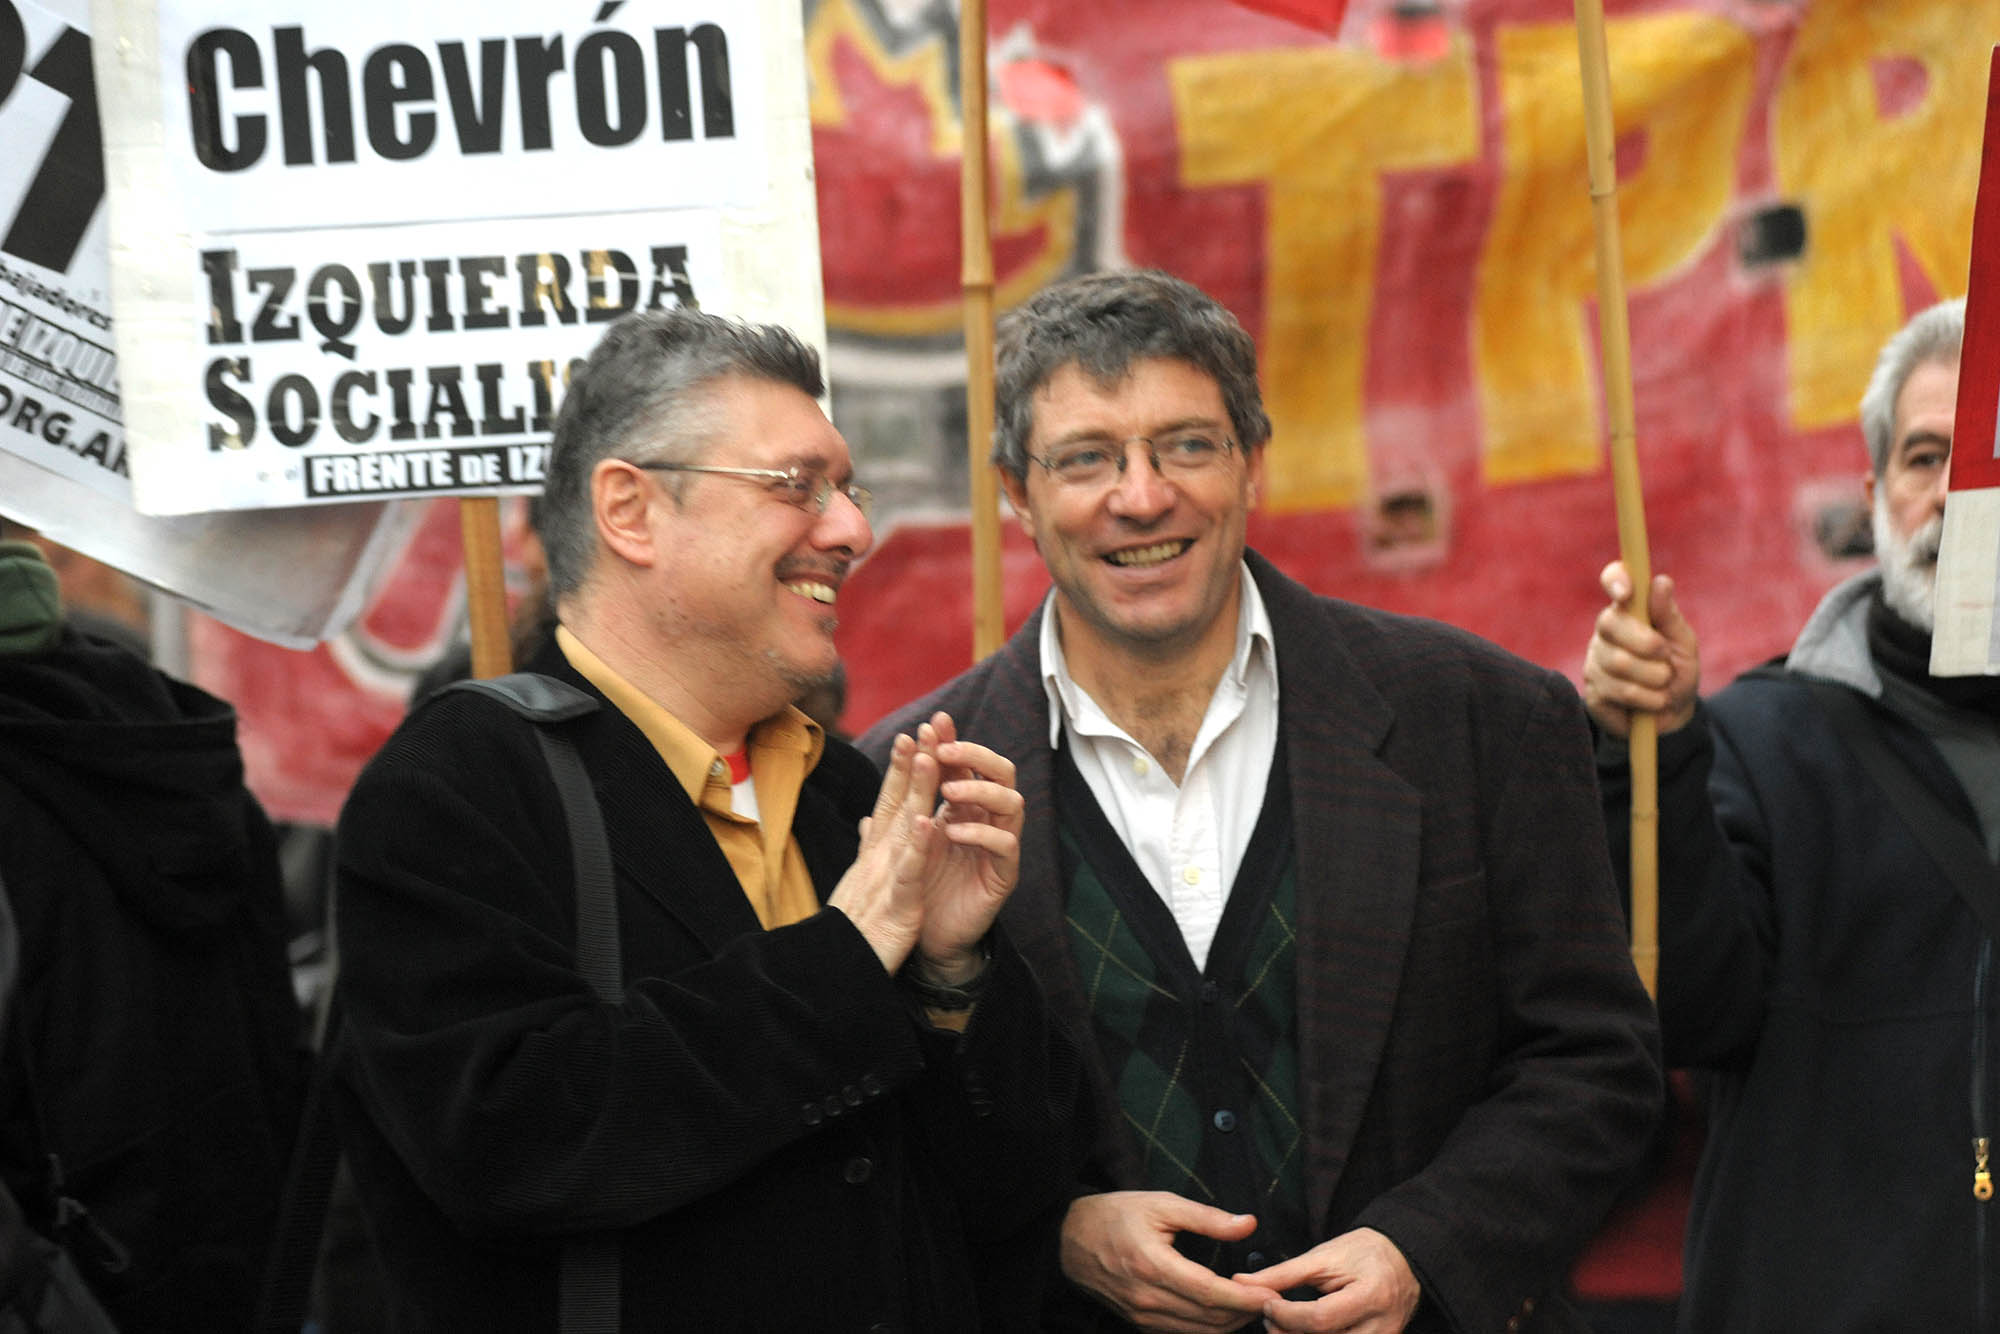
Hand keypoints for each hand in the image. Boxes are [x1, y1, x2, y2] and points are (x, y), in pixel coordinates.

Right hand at [828, 728, 944, 973]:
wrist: (843, 969)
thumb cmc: (856, 928)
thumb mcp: (865, 882)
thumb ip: (869, 848)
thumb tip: (869, 820)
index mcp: (877, 853)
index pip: (891, 803)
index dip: (903, 769)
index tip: (914, 735)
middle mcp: (878, 857)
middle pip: (897, 803)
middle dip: (910, 764)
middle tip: (921, 727)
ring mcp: (885, 877)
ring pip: (903, 828)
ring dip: (915, 792)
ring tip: (927, 756)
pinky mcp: (897, 903)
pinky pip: (908, 871)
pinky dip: (917, 847)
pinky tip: (926, 822)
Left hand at [910, 713, 1022, 982]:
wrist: (926, 934)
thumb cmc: (920, 881)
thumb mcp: (910, 832)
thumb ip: (909, 796)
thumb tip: (901, 753)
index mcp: (966, 805)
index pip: (969, 763)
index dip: (954, 740)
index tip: (932, 723)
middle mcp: (988, 819)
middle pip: (1002, 772)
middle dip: (977, 755)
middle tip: (947, 750)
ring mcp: (1000, 846)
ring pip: (1013, 803)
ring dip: (981, 790)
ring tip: (949, 792)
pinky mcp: (1004, 874)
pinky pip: (1006, 845)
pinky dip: (981, 833)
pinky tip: (952, 831)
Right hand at [1060, 1191, 1278, 1332]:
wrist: (1068, 1238)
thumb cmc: (1115, 1215)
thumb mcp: (1161, 1203)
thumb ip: (1207, 1217)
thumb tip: (1248, 1225)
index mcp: (1154, 1265)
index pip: (1211, 1293)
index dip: (1246, 1299)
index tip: (1272, 1294)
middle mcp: (1148, 1298)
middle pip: (1209, 1319)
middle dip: (1244, 1314)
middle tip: (1270, 1300)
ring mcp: (1141, 1315)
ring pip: (1197, 1332)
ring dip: (1229, 1325)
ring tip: (1251, 1307)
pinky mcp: (1138, 1323)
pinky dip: (1206, 1329)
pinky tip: (1222, 1315)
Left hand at [1236, 1228, 1419, 1332]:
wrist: (1404, 1259)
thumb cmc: (1364, 1252)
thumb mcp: (1323, 1256)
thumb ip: (1283, 1273)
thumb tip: (1242, 1282)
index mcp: (1370, 1296)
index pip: (1320, 1319)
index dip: (1287, 1316)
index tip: (1267, 1303)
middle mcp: (1381, 1327)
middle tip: (1271, 1317)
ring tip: (1285, 1324)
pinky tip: (1302, 1332)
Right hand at [1581, 560, 1700, 738]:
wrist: (1674, 716)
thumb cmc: (1677, 671)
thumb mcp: (1683, 643)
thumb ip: (1669, 615)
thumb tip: (1661, 581)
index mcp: (1628, 611)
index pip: (1613, 580)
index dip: (1615, 579)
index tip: (1627, 591)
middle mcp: (1605, 633)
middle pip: (1611, 624)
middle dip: (1647, 643)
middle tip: (1666, 656)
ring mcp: (1595, 662)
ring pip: (1619, 662)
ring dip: (1654, 677)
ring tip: (1663, 684)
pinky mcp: (1592, 693)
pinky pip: (1618, 691)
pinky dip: (1647, 699)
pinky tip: (1652, 702)